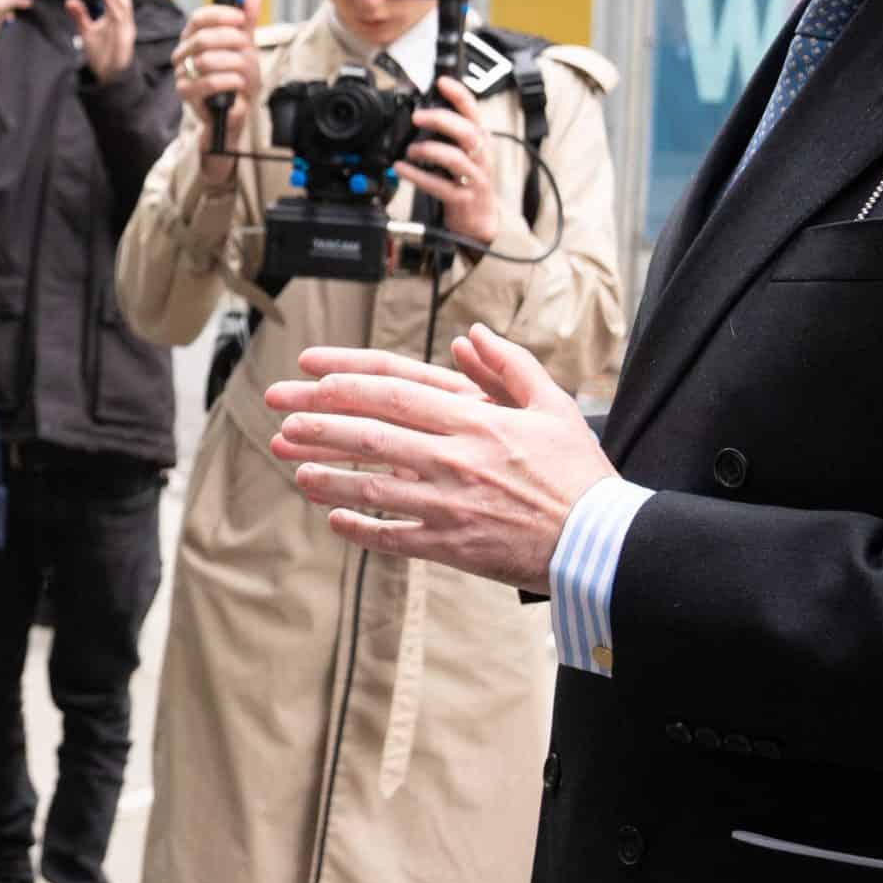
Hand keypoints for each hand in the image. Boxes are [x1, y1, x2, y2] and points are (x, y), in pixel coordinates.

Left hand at [68, 0, 135, 82]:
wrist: (110, 77)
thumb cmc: (102, 53)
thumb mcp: (86, 32)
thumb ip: (80, 15)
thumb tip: (69, 0)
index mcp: (115, 13)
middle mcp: (123, 16)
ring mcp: (126, 25)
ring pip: (124, 1)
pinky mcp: (126, 36)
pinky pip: (122, 17)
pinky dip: (115, 5)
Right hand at [171, 0, 262, 185]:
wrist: (234, 108)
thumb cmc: (236, 76)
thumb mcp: (245, 46)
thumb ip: (247, 22)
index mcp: (194, 37)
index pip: (199, 18)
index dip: (220, 15)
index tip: (240, 18)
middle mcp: (183, 52)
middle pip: (202, 38)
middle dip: (229, 40)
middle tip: (245, 45)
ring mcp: (182, 73)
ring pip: (206, 61)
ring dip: (232, 63)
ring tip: (244, 70)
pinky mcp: (186, 92)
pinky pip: (207, 83)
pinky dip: (228, 81)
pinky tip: (238, 82)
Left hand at [261, 322, 614, 590]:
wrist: (600, 541)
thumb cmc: (577, 472)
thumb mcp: (552, 405)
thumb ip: (508, 365)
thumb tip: (469, 336)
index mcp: (475, 418)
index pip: (394, 389)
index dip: (344, 378)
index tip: (308, 373)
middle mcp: (455, 457)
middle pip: (370, 433)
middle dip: (318, 423)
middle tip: (281, 418)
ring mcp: (449, 504)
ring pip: (371, 486)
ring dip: (327, 476)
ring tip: (295, 469)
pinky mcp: (451, 546)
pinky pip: (393, 537)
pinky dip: (359, 528)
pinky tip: (334, 520)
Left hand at [396, 74, 498, 246]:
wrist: (479, 221)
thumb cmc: (466, 181)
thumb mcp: (463, 152)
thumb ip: (448, 134)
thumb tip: (420, 113)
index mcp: (481, 140)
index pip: (473, 111)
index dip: (458, 94)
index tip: (441, 82)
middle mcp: (481, 156)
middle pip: (466, 131)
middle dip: (440, 119)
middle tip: (417, 116)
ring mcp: (474, 178)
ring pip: (455, 157)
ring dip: (428, 149)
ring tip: (410, 150)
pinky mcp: (463, 198)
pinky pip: (439, 185)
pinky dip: (417, 175)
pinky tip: (402, 169)